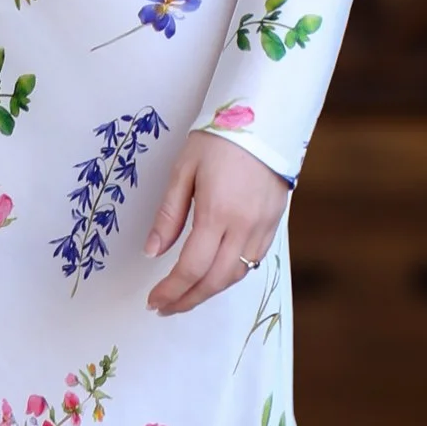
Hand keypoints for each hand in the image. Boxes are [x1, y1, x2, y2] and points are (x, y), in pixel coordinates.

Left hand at [143, 128, 290, 314]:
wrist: (266, 118)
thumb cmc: (220, 139)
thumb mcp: (184, 170)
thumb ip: (168, 215)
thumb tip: (151, 252)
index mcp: (217, 213)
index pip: (191, 267)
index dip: (170, 290)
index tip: (153, 300)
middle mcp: (243, 226)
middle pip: (215, 280)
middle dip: (187, 300)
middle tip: (165, 307)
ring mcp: (263, 227)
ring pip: (236, 275)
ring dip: (209, 291)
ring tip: (186, 296)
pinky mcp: (274, 223)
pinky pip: (252, 261)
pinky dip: (231, 275)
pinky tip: (215, 275)